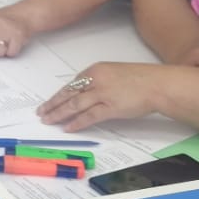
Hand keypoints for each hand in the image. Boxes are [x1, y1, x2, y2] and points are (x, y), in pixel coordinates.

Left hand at [37, 62, 162, 131]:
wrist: (157, 84)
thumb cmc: (140, 79)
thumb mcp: (114, 73)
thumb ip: (99, 81)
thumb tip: (86, 93)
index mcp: (95, 70)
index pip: (71, 85)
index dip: (58, 95)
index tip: (49, 102)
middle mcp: (95, 80)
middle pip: (68, 94)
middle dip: (52, 105)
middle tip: (41, 112)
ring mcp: (102, 94)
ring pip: (74, 105)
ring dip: (59, 114)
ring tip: (48, 121)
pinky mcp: (110, 107)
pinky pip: (89, 116)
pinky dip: (77, 123)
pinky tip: (68, 127)